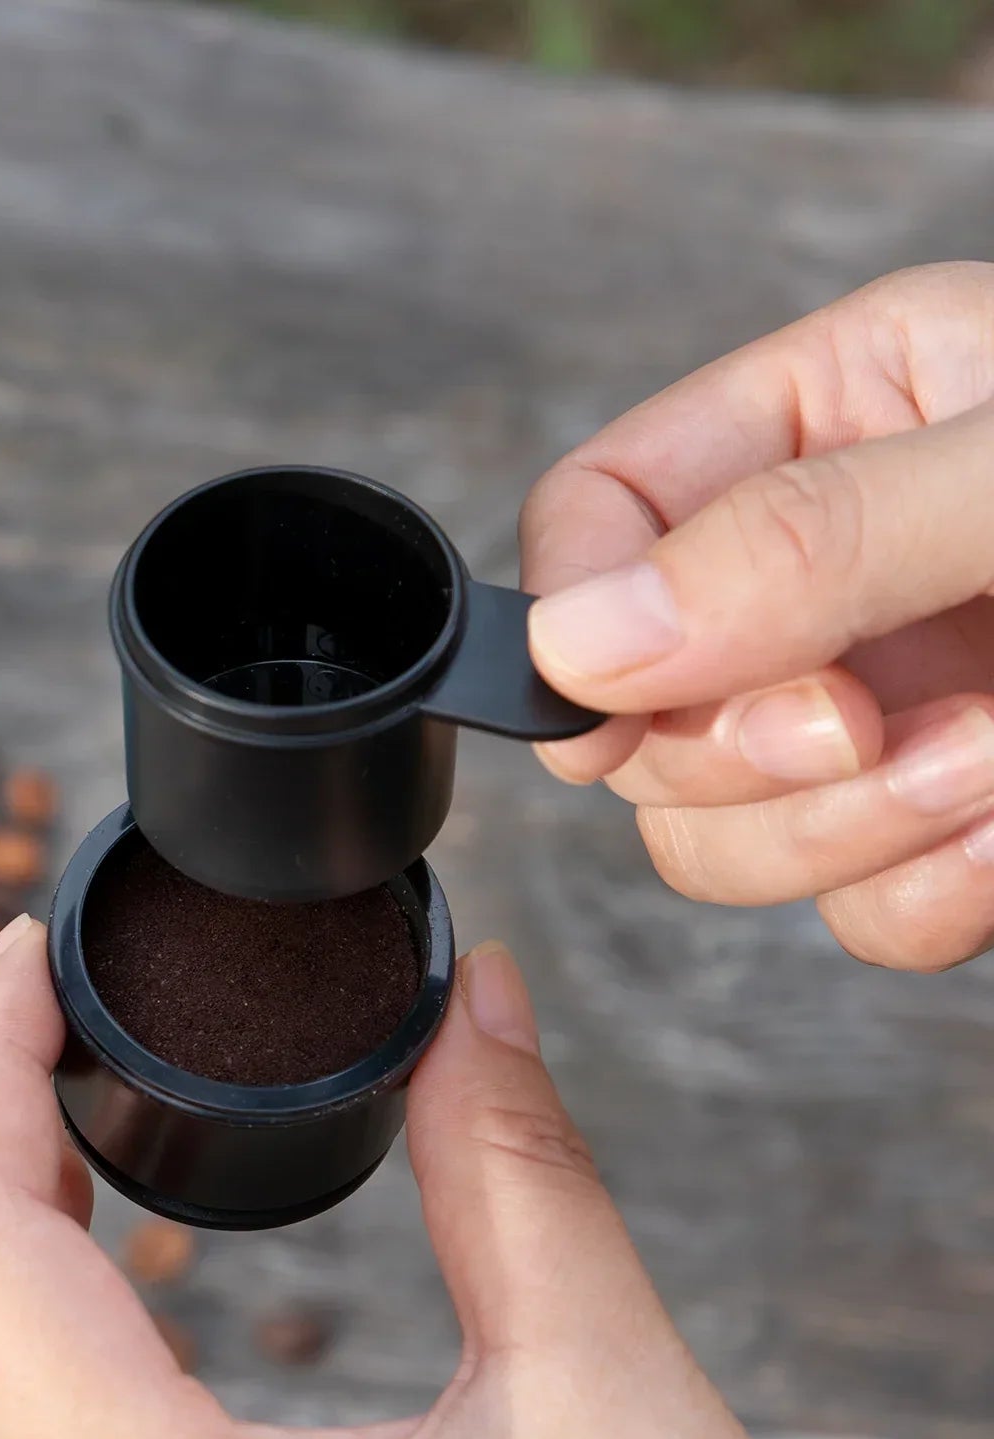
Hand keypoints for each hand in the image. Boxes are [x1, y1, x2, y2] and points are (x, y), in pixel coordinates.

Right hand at [522, 261, 993, 971]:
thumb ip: (809, 539)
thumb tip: (585, 641)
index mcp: (819, 423)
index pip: (593, 518)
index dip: (583, 618)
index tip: (651, 685)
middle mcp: (817, 577)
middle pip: (629, 716)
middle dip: (733, 751)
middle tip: (865, 722)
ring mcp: (869, 710)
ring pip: (715, 839)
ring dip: (833, 838)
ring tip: (990, 769)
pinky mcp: (935, 826)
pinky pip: (848, 918)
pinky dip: (922, 903)